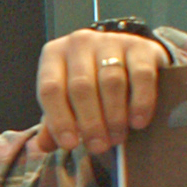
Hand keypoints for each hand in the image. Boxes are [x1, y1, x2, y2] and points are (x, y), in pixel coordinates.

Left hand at [36, 29, 174, 153]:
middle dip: (90, 122)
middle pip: (81, 86)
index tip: (70, 144)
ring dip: (114, 116)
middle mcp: (80, 42)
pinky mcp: (141, 46)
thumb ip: (54, 121)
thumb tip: (44, 145)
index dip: (59, 119)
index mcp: (54, 55)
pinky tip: (137, 122)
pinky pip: (141, 75)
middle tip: (98, 146)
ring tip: (117, 137)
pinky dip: (140, 102)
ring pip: (111, 82)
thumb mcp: (67, 99)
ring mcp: (111, 41)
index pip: (50, 89)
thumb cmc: (89, 83)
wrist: (125, 58)